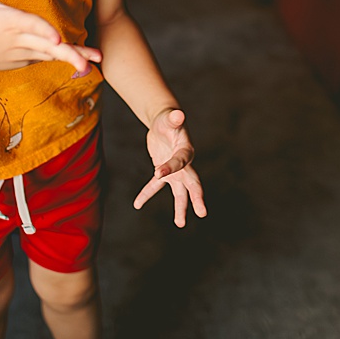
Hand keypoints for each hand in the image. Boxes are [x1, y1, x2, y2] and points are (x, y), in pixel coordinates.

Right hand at [0, 0, 101, 73]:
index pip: (31, 26)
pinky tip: (79, 59)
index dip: (45, 31)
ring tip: (94, 61)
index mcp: (10, 23)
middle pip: (47, 48)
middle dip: (70, 55)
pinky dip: (59, 57)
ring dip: (73, 58)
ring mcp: (21, 54)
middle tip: (90, 61)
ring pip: (50, 55)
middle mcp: (18, 40)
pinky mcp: (21, 61)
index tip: (59, 38)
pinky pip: (43, 58)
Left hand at [132, 108, 207, 226]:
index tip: (158, 173)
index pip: (181, 162)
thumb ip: (174, 119)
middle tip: (202, 213)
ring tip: (180, 223)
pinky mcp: (163, 171)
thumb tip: (178, 114)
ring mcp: (175, 170)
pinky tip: (137, 204)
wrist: (165, 121)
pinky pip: (155, 186)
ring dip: (180, 207)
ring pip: (179, 192)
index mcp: (187, 151)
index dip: (170, 168)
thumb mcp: (169, 118)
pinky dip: (146, 194)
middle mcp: (184, 164)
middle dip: (196, 198)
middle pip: (192, 183)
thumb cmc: (168, 118)